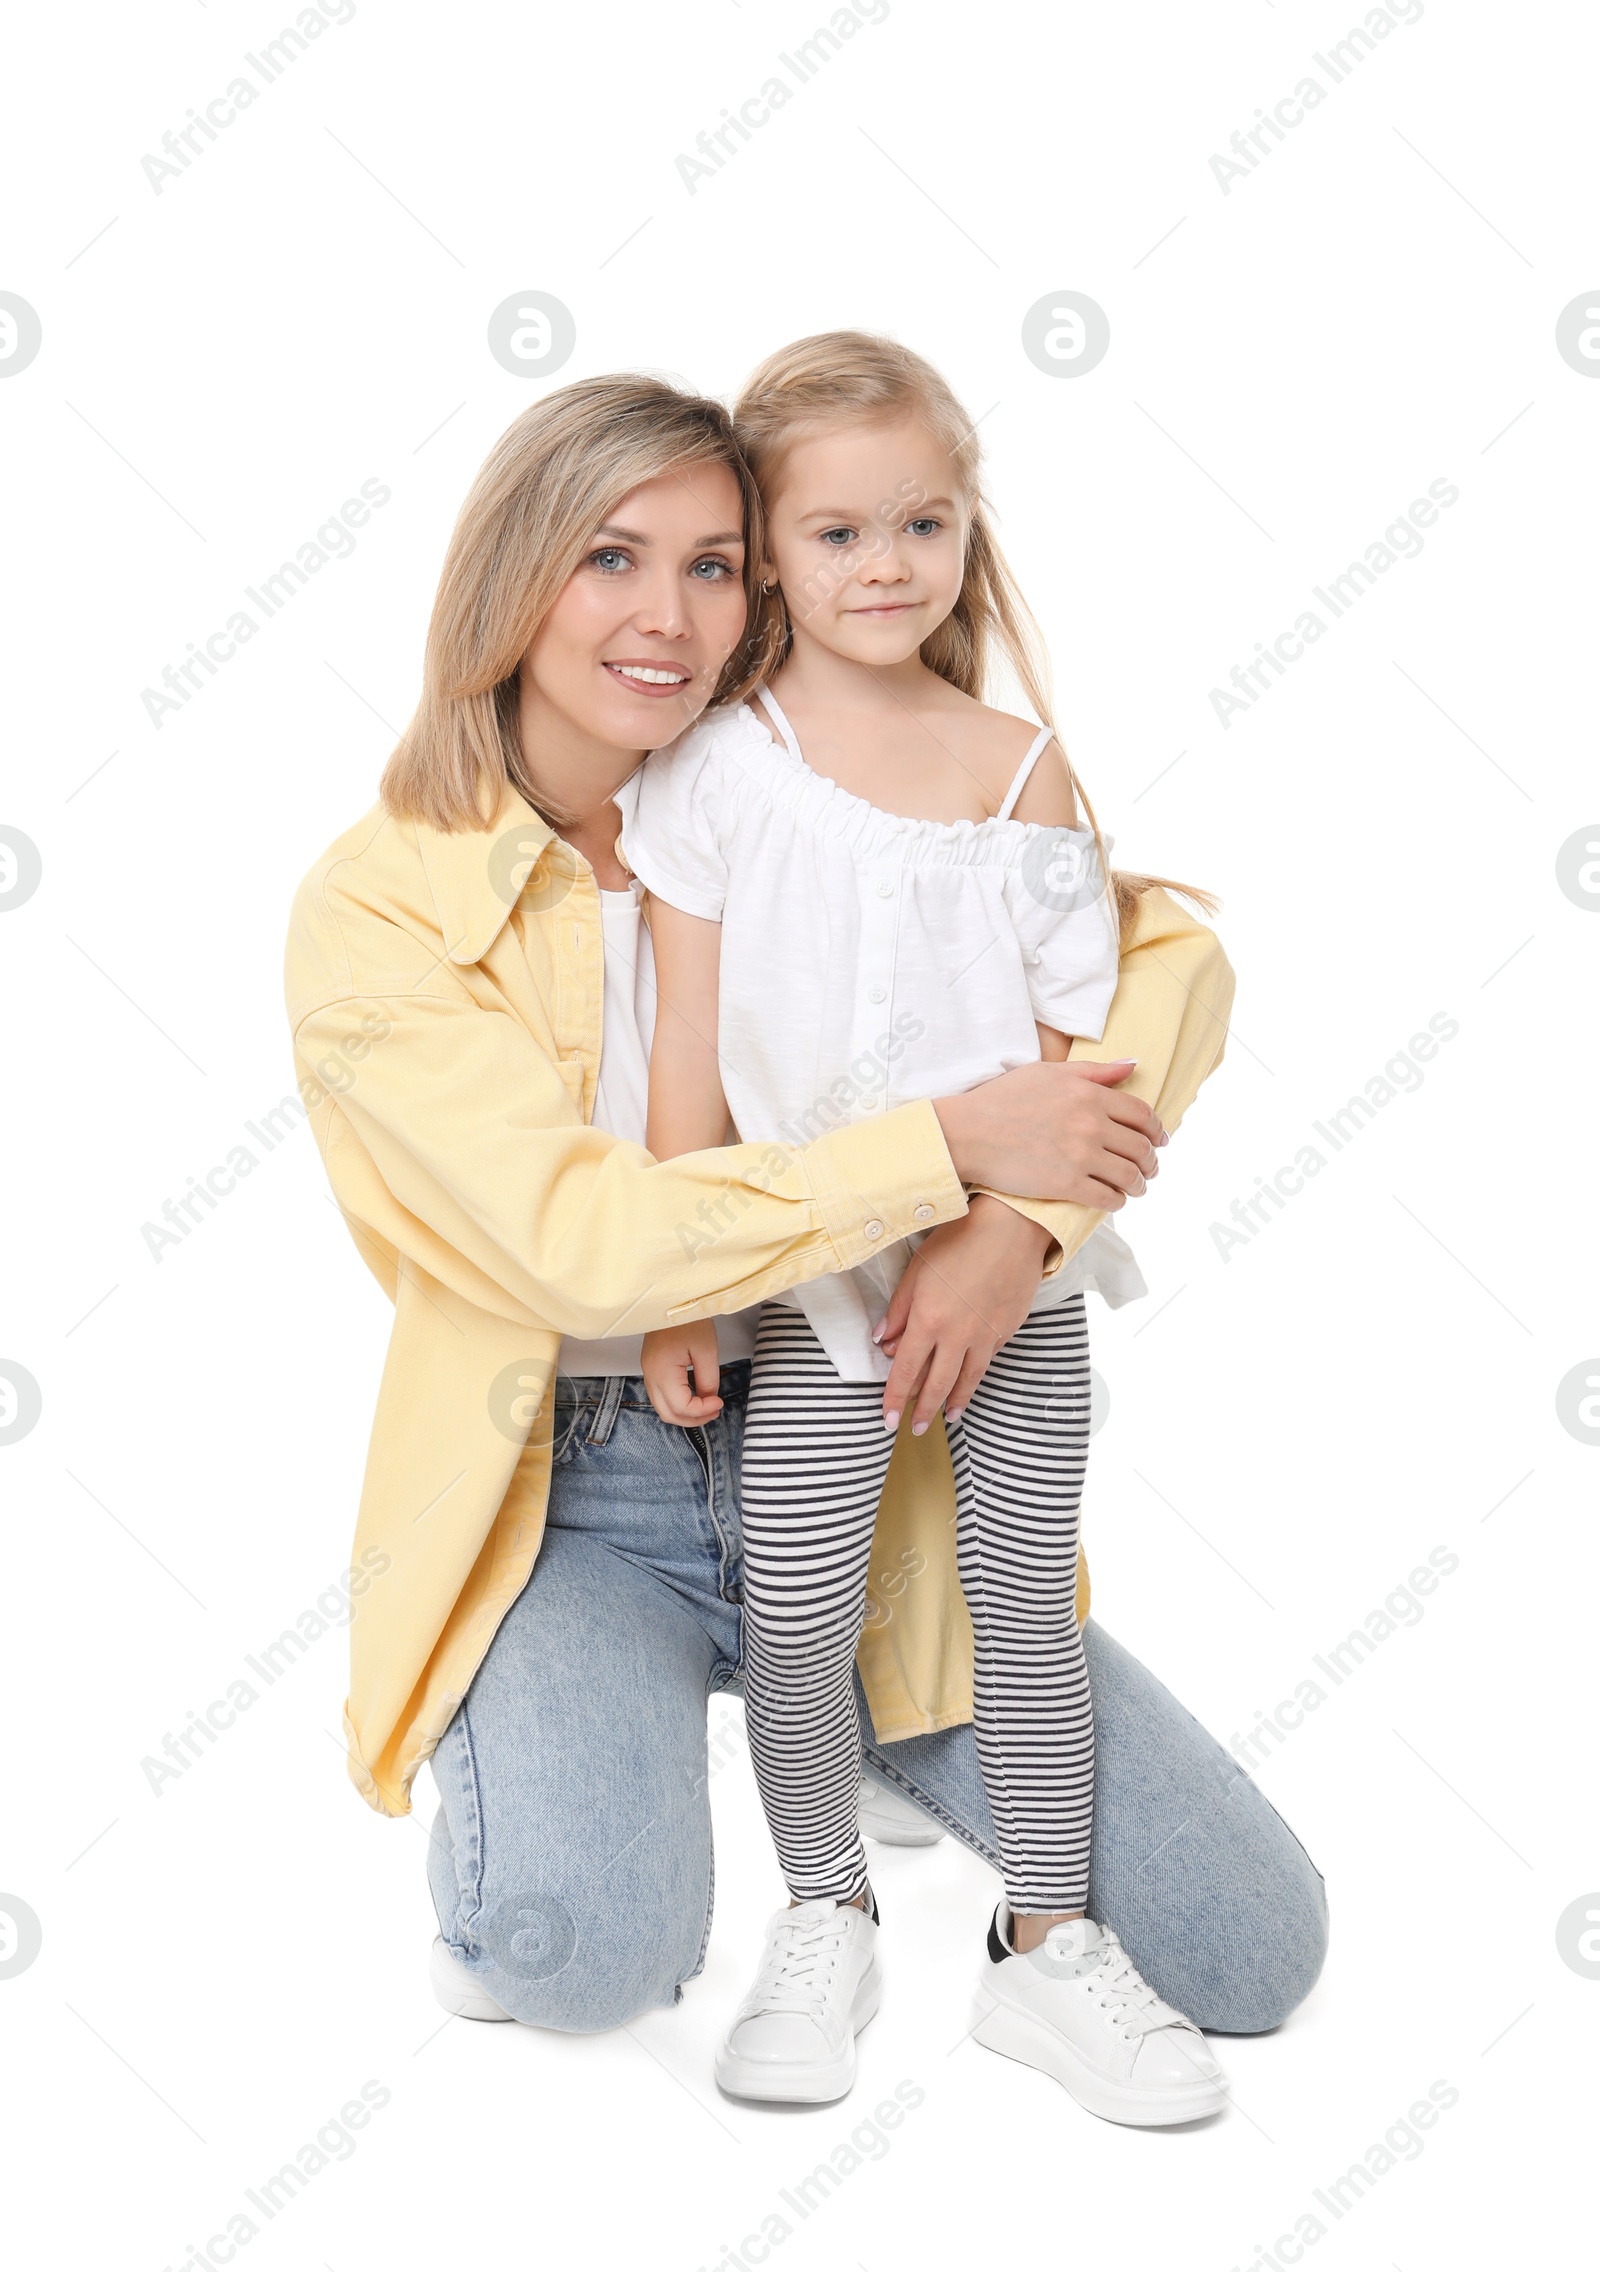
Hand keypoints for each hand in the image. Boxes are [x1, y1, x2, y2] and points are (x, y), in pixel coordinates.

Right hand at [641, 1322, 723, 1426]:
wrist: (671, 1298)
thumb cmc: (689, 1319)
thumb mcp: (706, 1349)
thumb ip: (708, 1379)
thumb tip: (709, 1400)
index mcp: (662, 1371)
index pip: (681, 1406)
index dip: (702, 1410)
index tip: (720, 1402)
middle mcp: (650, 1375)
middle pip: (668, 1414)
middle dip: (692, 1419)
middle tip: (714, 1412)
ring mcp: (647, 1372)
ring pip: (662, 1408)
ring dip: (684, 1413)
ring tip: (706, 1407)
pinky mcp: (650, 1367)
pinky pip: (660, 1396)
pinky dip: (676, 1403)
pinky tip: (693, 1396)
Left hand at [877, 1197, 1053, 1434]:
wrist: (1012, 1227)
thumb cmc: (959, 1239)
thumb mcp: (917, 1270)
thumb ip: (899, 1309)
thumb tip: (884, 1340)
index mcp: (928, 1321)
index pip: (905, 1371)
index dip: (894, 1398)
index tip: (887, 1419)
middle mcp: (957, 1335)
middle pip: (937, 1385)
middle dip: (924, 1410)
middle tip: (917, 1429)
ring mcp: (985, 1335)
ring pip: (967, 1380)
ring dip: (954, 1402)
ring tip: (947, 1417)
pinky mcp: (1007, 1329)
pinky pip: (987, 1360)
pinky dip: (975, 1376)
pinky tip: (970, 1381)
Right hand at [933, 1059, 1165, 1206]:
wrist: (968, 1132)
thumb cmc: (1002, 1099)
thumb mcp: (1049, 1072)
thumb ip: (1094, 1071)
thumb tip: (1132, 1066)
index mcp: (1090, 1094)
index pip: (1141, 1114)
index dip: (1156, 1129)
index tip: (1160, 1139)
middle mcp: (1092, 1124)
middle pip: (1141, 1147)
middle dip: (1151, 1160)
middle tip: (1151, 1168)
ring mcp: (1081, 1156)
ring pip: (1130, 1176)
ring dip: (1140, 1184)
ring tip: (1137, 1187)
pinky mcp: (1067, 1185)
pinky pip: (1108, 1198)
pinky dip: (1117, 1201)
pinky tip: (1114, 1200)